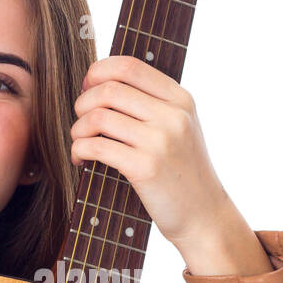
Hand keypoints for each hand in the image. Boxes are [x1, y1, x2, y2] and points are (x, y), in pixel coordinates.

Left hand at [72, 55, 232, 251]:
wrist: (204, 216)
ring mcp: (160, 141)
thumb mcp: (181, 128)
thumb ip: (153, 103)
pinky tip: (81, 159)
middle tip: (81, 121)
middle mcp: (173, 115)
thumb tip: (101, 83)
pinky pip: (96, 147)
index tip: (87, 88)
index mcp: (180, 99)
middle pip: (109, 89)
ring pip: (98, 117)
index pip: (129, 66)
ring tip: (80, 142)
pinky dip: (79, 150)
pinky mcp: (146, 168)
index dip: (98, 72)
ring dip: (78, 129)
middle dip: (83, 103)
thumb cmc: (184, 173)